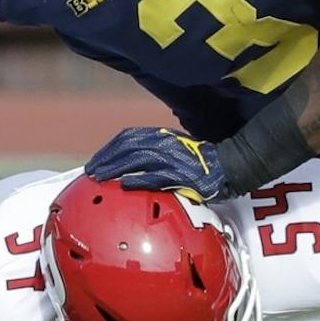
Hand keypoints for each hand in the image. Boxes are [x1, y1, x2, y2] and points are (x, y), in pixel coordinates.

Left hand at [84, 125, 225, 199]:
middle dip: (107, 159)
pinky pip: (157, 177)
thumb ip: (153, 153)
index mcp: (162, 136)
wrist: (229, 165)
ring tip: (100, 178)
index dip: (109, 149)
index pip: (128, 137)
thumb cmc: (199, 161)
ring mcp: (174, 158)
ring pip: (138, 160)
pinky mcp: (183, 175)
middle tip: (91, 171)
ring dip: (116, 169)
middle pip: (128, 148)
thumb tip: (128, 165)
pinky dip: (140, 180)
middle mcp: (165, 143)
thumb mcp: (174, 149)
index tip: (96, 160)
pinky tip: (125, 185)